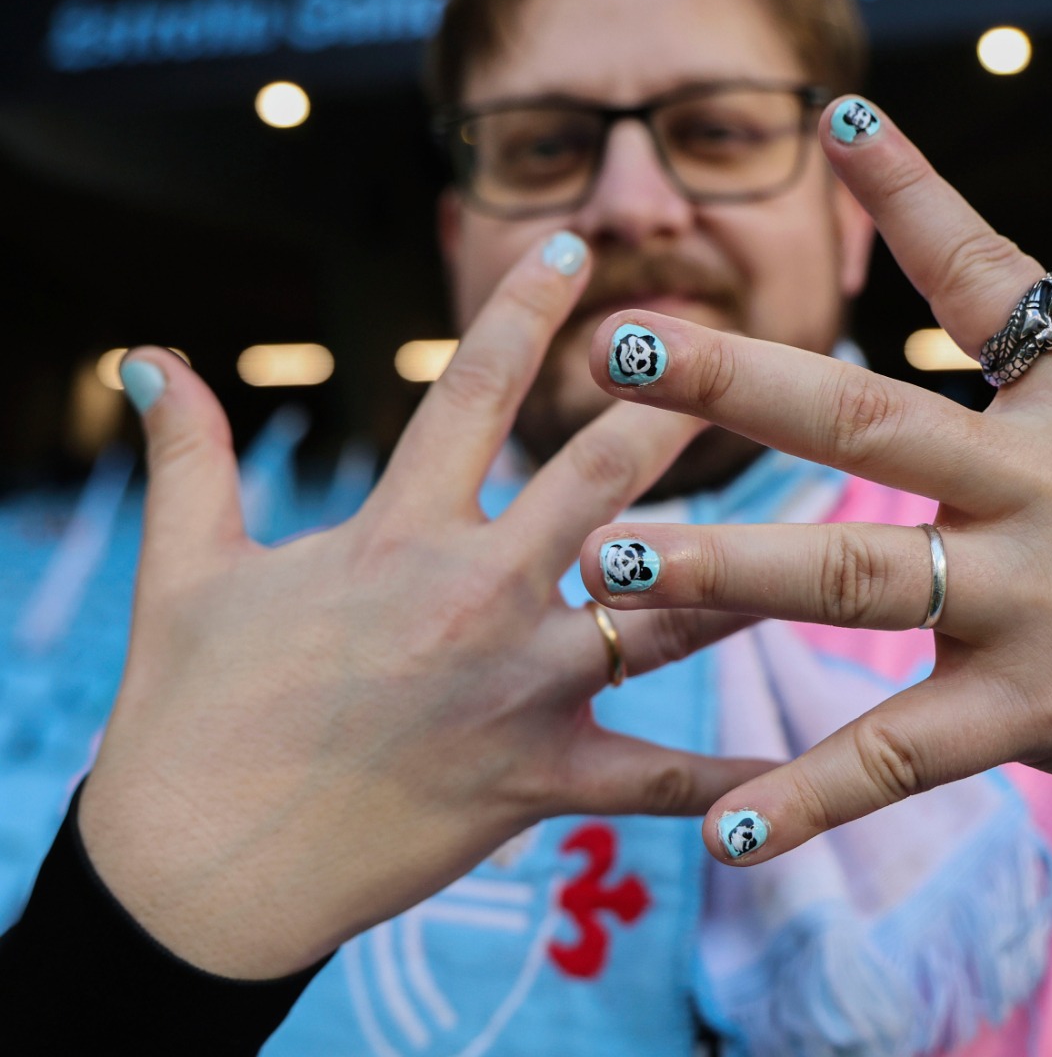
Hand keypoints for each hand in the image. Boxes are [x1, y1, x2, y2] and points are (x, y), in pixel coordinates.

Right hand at [80, 232, 765, 975]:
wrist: (197, 870)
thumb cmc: (189, 711)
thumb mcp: (183, 567)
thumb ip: (189, 454)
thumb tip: (144, 358)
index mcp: (397, 532)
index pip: (471, 390)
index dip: (524, 310)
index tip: (577, 251)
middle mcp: (477, 594)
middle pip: (602, 478)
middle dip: (677, 411)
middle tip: (755, 356)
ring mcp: (519, 687)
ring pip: (670, 612)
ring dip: (755, 566)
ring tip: (837, 526)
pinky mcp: (540, 780)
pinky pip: (656, 780)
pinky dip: (731, 781)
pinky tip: (806, 773)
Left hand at [581, 99, 1051, 864]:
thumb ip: (1047, 371)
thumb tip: (989, 285)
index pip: (985, 276)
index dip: (913, 191)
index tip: (836, 119)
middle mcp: (1040, 488)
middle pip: (866, 416)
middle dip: (736, 381)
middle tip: (615, 351)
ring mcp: (1033, 600)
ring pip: (851, 575)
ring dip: (722, 570)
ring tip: (608, 568)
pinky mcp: (1041, 714)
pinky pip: (899, 758)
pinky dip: (809, 797)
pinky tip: (724, 830)